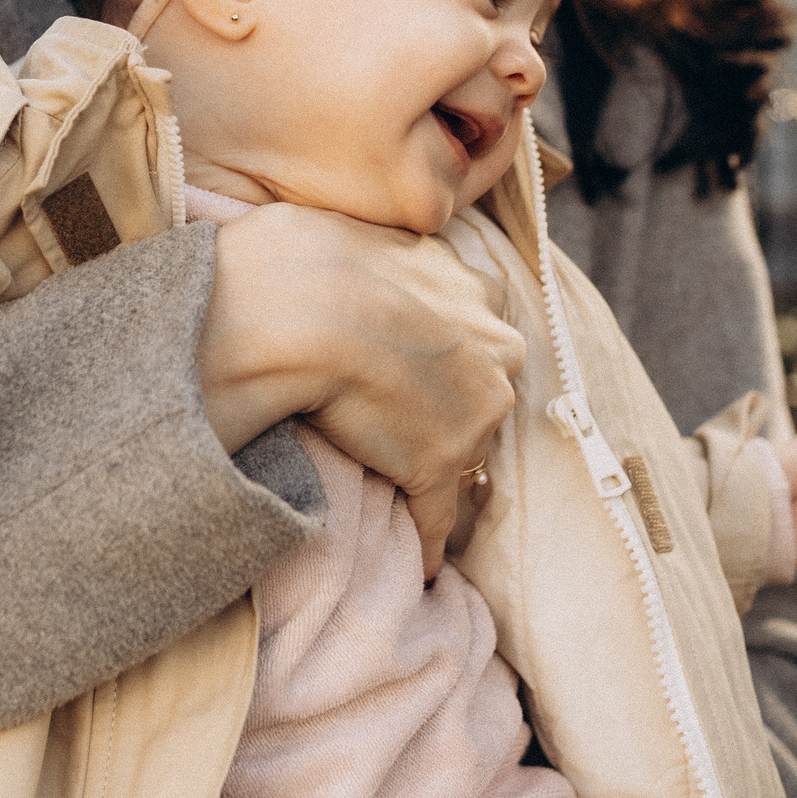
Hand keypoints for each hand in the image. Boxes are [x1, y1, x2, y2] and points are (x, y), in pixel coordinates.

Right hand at [198, 204, 524, 574]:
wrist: (299, 311)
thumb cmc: (305, 259)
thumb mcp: (361, 232)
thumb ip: (380, 248)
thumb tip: (333, 239)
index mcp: (478, 289)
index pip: (478, 335)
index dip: (446, 356)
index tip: (417, 371)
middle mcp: (497, 348)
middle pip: (486, 392)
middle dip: (454, 411)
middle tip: (406, 424)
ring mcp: (476, 413)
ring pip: (466, 450)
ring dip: (436, 468)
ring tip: (399, 486)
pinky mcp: (440, 468)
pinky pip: (442, 517)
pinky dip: (432, 543)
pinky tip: (422, 566)